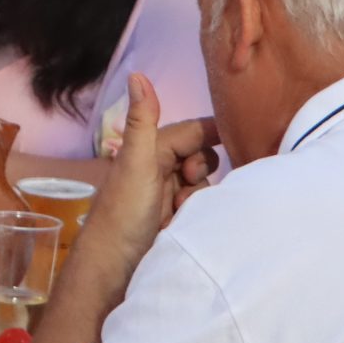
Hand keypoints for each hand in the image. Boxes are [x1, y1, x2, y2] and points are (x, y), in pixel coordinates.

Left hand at [81, 74, 217, 271]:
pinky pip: (199, 207)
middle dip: (201, 172)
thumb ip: (143, 121)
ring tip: (178, 212)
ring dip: (197, 196)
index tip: (229, 144)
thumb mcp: (136, 162)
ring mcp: (166, 195)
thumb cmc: (123, 212)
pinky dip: (195, 213)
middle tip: (186, 187)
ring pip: (202, 184)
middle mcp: (158, 168)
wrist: (115, 267)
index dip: (210, 137)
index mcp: (149, 149)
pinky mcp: (173, 220)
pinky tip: (182, 224)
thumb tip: (138, 75)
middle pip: (201, 157)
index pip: (193, 131)